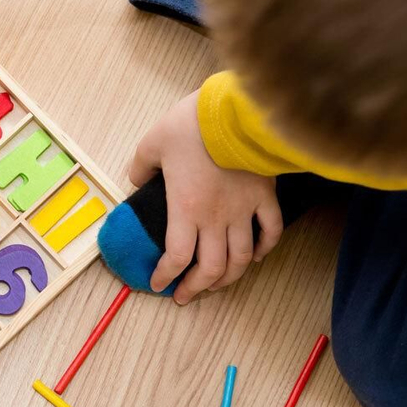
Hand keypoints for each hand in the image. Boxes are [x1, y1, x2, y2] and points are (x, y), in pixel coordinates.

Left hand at [131, 90, 281, 304]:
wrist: (236, 111)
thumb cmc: (193, 126)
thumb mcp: (152, 142)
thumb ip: (141, 166)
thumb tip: (136, 180)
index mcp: (186, 209)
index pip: (176, 257)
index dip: (166, 276)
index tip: (158, 284)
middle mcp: (216, 218)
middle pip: (211, 268)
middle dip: (197, 287)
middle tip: (186, 295)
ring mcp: (244, 210)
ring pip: (241, 258)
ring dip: (229, 277)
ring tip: (218, 284)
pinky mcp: (266, 197)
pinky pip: (271, 231)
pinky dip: (265, 248)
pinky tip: (256, 255)